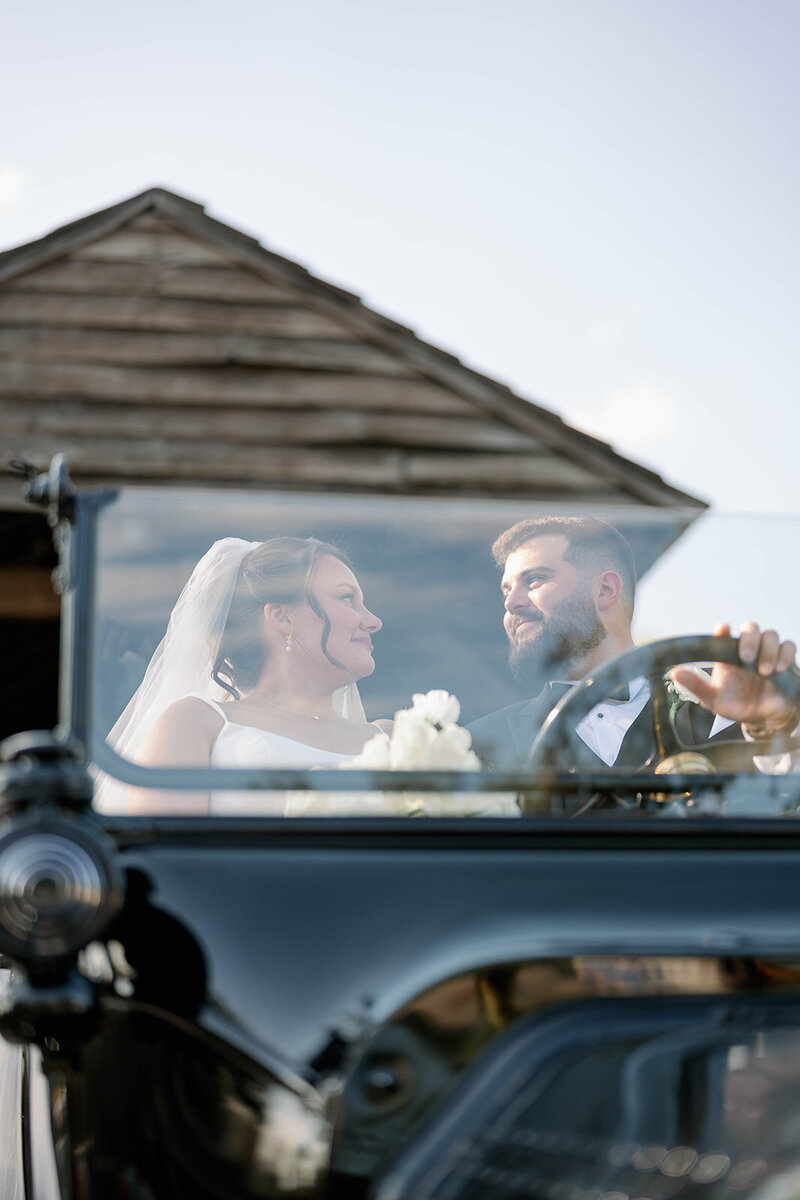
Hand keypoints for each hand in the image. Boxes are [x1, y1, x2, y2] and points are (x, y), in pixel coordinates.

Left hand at [670, 622, 799, 736]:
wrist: (762, 718)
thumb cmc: (736, 705)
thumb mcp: (713, 699)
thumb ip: (696, 686)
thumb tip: (674, 673)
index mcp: (728, 656)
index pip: (723, 634)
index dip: (722, 630)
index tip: (723, 629)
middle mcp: (747, 650)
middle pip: (751, 628)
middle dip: (749, 639)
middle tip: (746, 657)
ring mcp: (767, 653)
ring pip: (771, 635)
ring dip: (768, 649)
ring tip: (765, 670)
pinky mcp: (784, 661)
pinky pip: (789, 646)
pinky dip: (786, 654)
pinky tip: (780, 669)